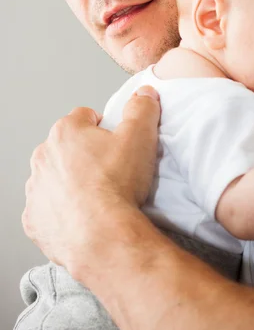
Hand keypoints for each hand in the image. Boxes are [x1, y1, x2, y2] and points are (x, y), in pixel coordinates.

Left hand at [22, 86, 159, 269]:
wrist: (102, 235)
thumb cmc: (117, 186)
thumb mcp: (140, 136)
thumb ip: (142, 108)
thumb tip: (144, 94)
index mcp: (66, 132)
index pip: (84, 116)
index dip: (104, 127)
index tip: (116, 143)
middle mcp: (43, 156)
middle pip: (67, 147)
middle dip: (85, 155)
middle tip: (111, 170)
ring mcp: (36, 189)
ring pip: (55, 177)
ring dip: (71, 182)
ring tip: (98, 196)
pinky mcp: (34, 219)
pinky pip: (47, 209)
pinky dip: (62, 212)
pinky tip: (83, 217)